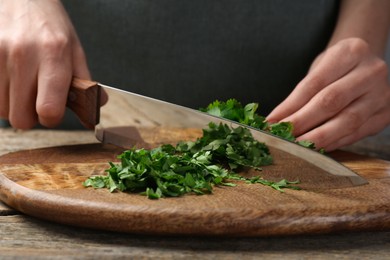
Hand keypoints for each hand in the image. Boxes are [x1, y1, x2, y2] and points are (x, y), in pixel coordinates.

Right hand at [0, 0, 89, 128]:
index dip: (52, 118)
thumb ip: (85, 81)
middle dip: (31, 116)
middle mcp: (23, 55)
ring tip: (22, 86)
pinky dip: (0, 94)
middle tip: (36, 100)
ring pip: (1, 111)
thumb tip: (96, 107)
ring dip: (13, 105)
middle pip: (21, 118)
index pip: (49, 109)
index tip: (53, 112)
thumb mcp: (74, 48)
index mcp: (54, 55)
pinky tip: (9, 79)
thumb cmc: (49, 24)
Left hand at [267, 38, 389, 150]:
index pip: (314, 83)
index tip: (272, 121)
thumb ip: (300, 94)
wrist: (367, 66)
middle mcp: (372, 71)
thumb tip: (275, 122)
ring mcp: (382, 94)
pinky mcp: (385, 115)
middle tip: (282, 137)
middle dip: (302, 122)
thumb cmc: (336, 68)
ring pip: (347, 121)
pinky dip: (333, 143)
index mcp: (352, 51)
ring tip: (296, 147)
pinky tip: (316, 149)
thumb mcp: (318, 69)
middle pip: (331, 101)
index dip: (291, 105)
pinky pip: (356, 134)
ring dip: (317, 138)